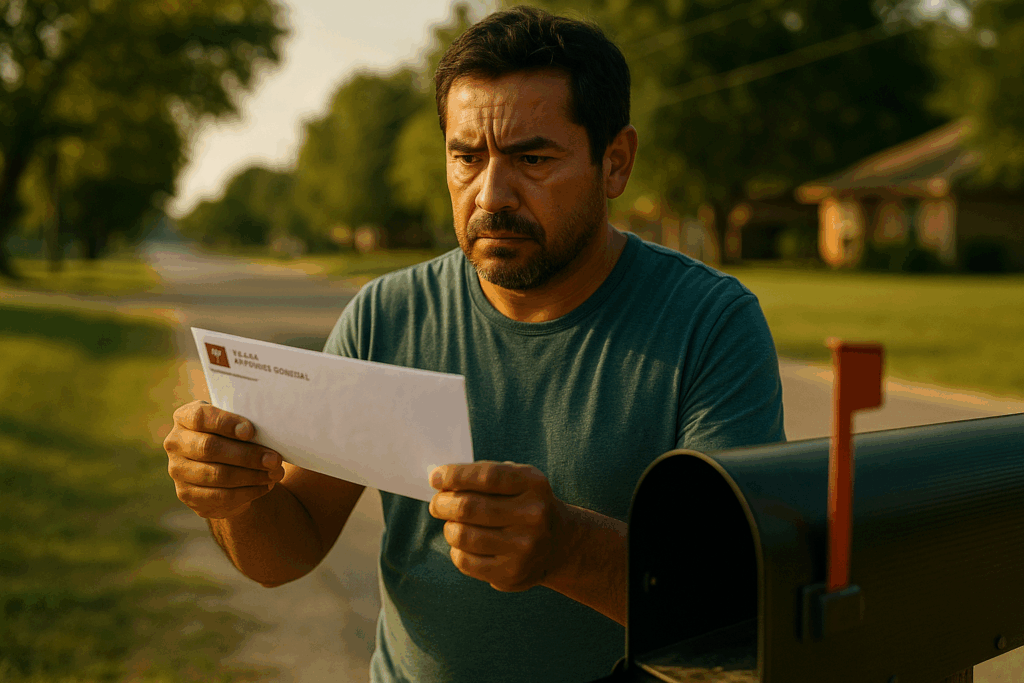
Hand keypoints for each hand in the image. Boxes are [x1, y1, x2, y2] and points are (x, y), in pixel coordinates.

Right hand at [163, 400, 284, 518]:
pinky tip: (265, 486)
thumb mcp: (236, 423)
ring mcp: (177, 470)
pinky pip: (220, 496)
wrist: (224, 465)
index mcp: (185, 417)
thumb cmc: (235, 436)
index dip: (225, 423)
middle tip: (275, 459)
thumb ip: (246, 424)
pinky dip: (247, 491)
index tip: (251, 431)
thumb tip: (271, 432)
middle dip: (247, 455)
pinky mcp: (187, 494)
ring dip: (251, 475)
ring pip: (216, 475)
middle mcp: (175, 442)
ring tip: (275, 474)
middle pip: (209, 448)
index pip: (200, 417)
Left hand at [427, 460, 570, 592]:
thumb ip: (483, 476)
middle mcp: (533, 515)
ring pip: (464, 536)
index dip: (455, 476)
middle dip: (443, 504)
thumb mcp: (518, 480)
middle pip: (469, 507)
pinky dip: (456, 550)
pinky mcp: (512, 573)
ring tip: (452, 524)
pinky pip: (466, 561)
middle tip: (437, 504)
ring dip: (449, 528)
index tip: (435, 478)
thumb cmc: (525, 504)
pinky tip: (462, 545)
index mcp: (533, 484)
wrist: (560, 543)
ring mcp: (524, 547)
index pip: (487, 477)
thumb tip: (440, 481)